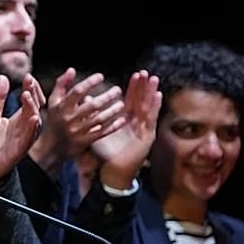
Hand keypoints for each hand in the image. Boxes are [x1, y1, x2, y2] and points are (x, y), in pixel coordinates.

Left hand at [0, 74, 45, 187]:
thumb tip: (2, 77)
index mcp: (19, 120)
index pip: (30, 101)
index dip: (30, 88)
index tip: (28, 76)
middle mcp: (24, 129)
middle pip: (34, 108)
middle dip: (33, 94)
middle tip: (29, 81)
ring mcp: (22, 140)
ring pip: (33, 122)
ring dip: (32, 108)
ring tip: (28, 95)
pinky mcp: (17, 151)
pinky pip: (27, 139)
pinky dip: (31, 129)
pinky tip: (34, 118)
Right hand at [27, 68, 124, 175]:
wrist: (50, 148)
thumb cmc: (54, 121)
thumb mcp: (53, 102)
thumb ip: (61, 85)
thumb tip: (72, 70)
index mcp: (61, 107)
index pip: (77, 92)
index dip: (89, 82)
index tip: (101, 76)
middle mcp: (69, 119)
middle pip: (91, 105)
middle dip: (106, 96)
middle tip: (117, 89)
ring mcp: (77, 131)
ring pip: (99, 119)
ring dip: (112, 111)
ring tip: (121, 104)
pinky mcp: (84, 142)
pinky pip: (101, 133)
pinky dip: (113, 126)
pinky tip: (122, 119)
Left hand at [92, 70, 161, 189]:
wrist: (112, 171)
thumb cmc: (104, 153)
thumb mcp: (97, 130)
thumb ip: (92, 115)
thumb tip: (85, 99)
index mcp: (124, 120)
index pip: (130, 100)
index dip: (133, 88)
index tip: (136, 74)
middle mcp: (135, 123)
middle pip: (141, 101)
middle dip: (143, 87)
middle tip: (145, 72)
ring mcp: (143, 128)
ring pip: (148, 107)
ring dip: (151, 93)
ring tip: (154, 80)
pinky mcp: (147, 136)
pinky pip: (151, 119)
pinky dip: (155, 107)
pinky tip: (158, 96)